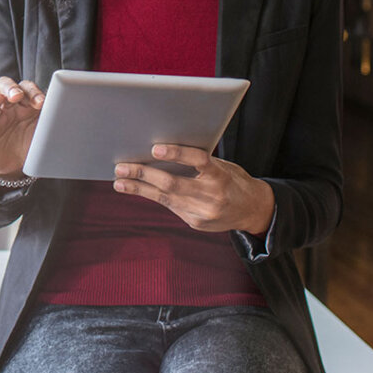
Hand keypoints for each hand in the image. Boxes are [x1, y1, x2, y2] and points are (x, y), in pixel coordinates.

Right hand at [0, 76, 44, 181]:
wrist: (16, 169)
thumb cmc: (31, 145)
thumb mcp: (43, 133)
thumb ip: (52, 121)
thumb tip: (68, 116)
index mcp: (24, 103)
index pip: (26, 88)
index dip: (32, 92)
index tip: (41, 103)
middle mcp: (7, 106)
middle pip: (4, 86)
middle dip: (10, 88)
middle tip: (17, 96)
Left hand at [113, 144, 274, 235]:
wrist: (253, 210)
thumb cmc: (234, 180)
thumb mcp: (223, 166)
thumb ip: (199, 162)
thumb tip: (162, 152)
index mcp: (222, 175)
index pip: (199, 161)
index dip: (178, 154)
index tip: (156, 149)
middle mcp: (213, 195)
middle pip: (173, 183)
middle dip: (144, 174)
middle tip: (122, 166)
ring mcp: (203, 212)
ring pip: (165, 198)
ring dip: (139, 188)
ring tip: (120, 181)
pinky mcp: (196, 223)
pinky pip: (170, 206)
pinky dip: (152, 195)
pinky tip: (136, 189)